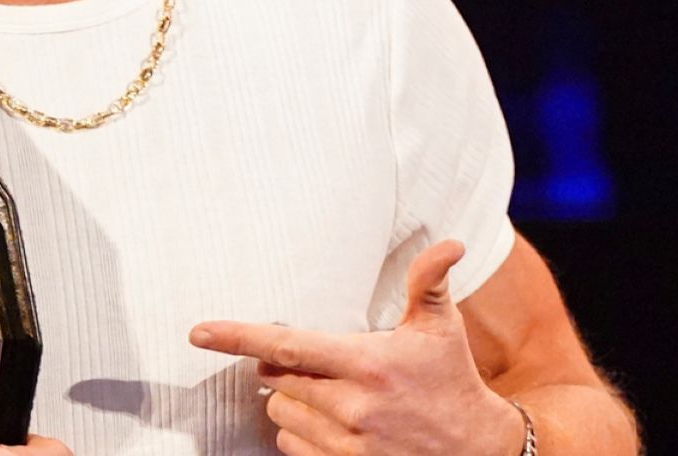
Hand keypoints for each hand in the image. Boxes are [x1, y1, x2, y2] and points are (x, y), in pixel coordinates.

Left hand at [189, 240, 523, 455]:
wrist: (478, 450)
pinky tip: (331, 422)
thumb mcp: (441, 328)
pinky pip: (291, 446)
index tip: (199, 331)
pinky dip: (299, 431)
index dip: (238, 336)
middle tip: (316, 361)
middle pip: (276, 380)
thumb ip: (430, 282)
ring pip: (280, 414)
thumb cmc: (452, 379)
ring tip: (331, 393)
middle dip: (281, 367)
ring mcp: (348, 444)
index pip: (288, 345)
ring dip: (291, 401)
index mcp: (368, 364)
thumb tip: (448, 242)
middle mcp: (353, 406)